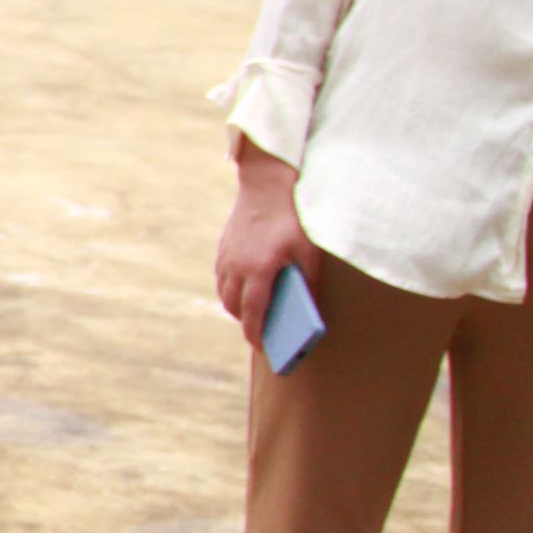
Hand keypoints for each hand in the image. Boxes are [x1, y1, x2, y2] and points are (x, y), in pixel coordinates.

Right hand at [212, 147, 322, 347]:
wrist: (266, 185)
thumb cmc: (293, 219)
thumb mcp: (309, 252)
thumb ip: (309, 282)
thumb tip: (310, 308)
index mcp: (259, 270)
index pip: (253, 312)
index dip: (256, 333)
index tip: (261, 348)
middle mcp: (236, 266)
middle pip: (233, 305)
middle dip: (245, 322)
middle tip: (261, 332)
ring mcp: (226, 256)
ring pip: (224, 292)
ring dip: (236, 306)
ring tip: (254, 312)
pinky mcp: (223, 247)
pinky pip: (222, 276)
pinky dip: (231, 288)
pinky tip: (246, 288)